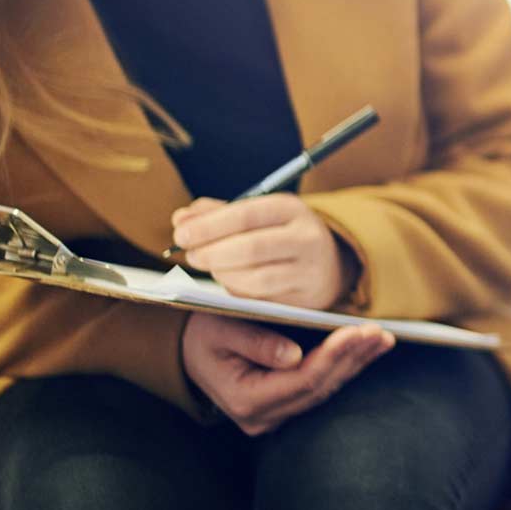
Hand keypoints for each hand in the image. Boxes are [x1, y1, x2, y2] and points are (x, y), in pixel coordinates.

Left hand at [173, 195, 361, 309]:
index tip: (180, 234)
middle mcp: (306, 238)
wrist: (330, 262)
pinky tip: (229, 281)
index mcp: (292, 210)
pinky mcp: (305, 299)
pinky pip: (262, 299)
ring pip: (256, 279)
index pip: (246, 215)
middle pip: (251, 248)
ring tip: (210, 267)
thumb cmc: (281, 234)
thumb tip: (181, 218)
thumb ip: (217, 214)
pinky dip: (237, 291)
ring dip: (223, 275)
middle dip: (211, 253)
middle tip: (191, 255)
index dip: (209, 226)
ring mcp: (309, 271)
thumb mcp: (258, 214)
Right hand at [180, 313, 393, 435]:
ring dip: (356, 363)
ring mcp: (275, 416)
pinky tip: (365, 349)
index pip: (303, 380)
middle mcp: (263, 417)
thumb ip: (255, 342)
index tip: (357, 331)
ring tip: (381, 339)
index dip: (334, 355)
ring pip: (325, 390)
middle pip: (320, 387)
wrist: (190, 353)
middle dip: (353, 357)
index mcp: (246, 400)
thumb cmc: (204, 335)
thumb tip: (294, 355)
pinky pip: (320, 388)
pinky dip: (344, 366)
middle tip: (380, 333)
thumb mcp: (220, 329)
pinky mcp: (285, 407)